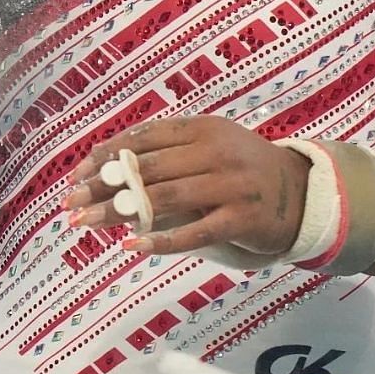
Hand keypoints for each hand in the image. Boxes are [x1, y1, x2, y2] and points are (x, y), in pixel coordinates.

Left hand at [58, 117, 310, 255]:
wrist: (303, 194)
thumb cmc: (242, 170)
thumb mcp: (209, 147)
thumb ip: (167, 153)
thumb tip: (106, 171)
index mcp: (202, 128)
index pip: (142, 138)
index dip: (105, 156)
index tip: (77, 174)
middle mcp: (215, 151)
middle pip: (146, 169)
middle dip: (102, 186)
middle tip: (70, 202)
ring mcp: (231, 185)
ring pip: (163, 198)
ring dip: (118, 212)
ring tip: (85, 222)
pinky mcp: (243, 219)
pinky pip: (194, 232)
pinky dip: (159, 240)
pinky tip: (130, 244)